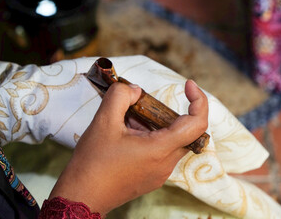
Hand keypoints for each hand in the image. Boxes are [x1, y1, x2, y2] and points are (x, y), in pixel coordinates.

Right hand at [48, 80, 207, 215]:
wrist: (82, 196)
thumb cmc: (93, 163)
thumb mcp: (103, 122)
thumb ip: (120, 96)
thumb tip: (135, 90)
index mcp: (159, 150)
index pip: (197, 124)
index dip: (198, 100)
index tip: (188, 85)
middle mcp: (165, 164)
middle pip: (182, 131)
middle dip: (163, 112)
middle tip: (139, 106)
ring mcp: (159, 174)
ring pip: (169, 141)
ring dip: (153, 126)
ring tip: (126, 124)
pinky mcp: (151, 178)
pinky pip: (159, 153)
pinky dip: (148, 138)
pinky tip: (125, 138)